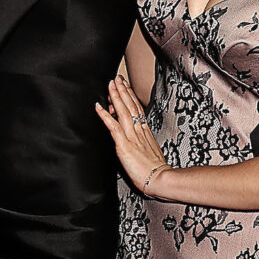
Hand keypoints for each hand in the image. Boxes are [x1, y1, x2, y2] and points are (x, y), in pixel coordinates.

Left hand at [95, 76, 171, 195]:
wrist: (159, 179)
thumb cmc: (156, 170)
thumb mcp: (151, 151)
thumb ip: (143, 142)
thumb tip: (135, 137)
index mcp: (145, 132)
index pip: (137, 109)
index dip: (131, 96)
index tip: (126, 86)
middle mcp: (139, 131)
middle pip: (131, 106)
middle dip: (123, 90)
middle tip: (117, 78)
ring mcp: (132, 136)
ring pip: (123, 111)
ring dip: (115, 96)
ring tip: (110, 85)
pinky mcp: (124, 145)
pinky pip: (113, 126)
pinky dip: (105, 115)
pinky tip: (98, 106)